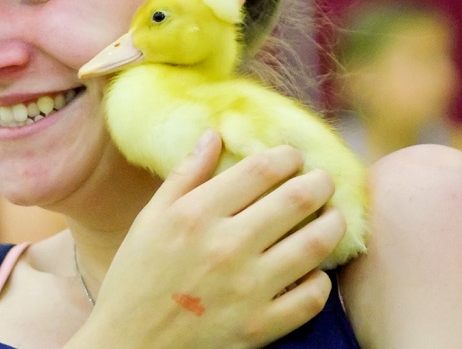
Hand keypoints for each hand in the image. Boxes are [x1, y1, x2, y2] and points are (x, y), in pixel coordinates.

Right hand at [78, 131, 346, 348]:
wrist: (129, 345)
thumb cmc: (136, 278)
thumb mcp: (150, 219)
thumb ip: (185, 175)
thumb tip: (214, 134)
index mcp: (196, 215)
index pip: (261, 170)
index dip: (287, 156)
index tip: (293, 156)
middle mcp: (226, 247)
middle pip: (296, 200)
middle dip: (319, 182)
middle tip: (322, 180)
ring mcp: (248, 289)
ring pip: (314, 245)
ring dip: (332, 224)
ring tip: (332, 217)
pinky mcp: (261, 326)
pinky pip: (312, 297)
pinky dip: (321, 279)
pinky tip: (313, 269)